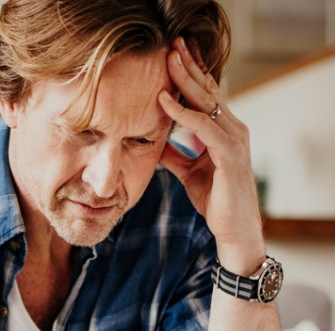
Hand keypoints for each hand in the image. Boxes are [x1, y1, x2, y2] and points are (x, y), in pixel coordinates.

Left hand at [157, 37, 263, 271]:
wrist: (233, 229)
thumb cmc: (215, 199)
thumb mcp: (187, 171)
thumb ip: (174, 153)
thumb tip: (154, 141)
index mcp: (224, 130)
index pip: (206, 94)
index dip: (191, 73)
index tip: (173, 53)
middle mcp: (233, 129)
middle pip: (208, 90)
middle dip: (189, 66)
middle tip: (172, 43)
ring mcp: (234, 139)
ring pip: (208, 102)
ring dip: (187, 79)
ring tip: (168, 59)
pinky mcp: (230, 154)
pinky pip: (204, 126)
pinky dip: (183, 112)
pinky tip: (164, 101)